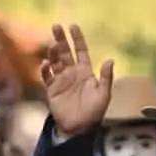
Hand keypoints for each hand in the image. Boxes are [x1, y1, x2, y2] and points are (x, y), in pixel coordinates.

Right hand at [40, 24, 113, 138]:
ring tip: (53, 46)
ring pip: (55, 61)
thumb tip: (110, 59)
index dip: (77, 39)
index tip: (73, 26)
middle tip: (56, 26)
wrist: (79, 128)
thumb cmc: (94, 113)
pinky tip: (46, 64)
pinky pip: (47, 76)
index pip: (80, 51)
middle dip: (61, 39)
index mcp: (85, 72)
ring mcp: (61, 80)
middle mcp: (72, 73)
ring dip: (53, 52)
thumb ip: (106, 77)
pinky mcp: (52, 89)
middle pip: (65, 52)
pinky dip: (45, 69)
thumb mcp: (104, 94)